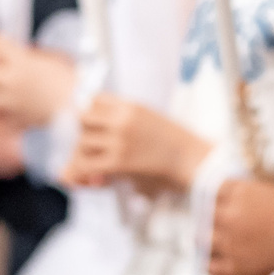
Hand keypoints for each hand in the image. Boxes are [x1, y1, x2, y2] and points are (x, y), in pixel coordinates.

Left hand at [0, 31, 76, 127]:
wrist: (81, 107)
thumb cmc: (72, 79)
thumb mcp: (54, 57)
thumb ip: (33, 53)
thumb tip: (22, 51)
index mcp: (21, 62)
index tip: (1, 41)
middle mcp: (11, 81)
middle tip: (2, 67)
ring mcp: (12, 103)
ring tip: (7, 91)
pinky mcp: (17, 120)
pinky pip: (1, 118)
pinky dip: (5, 114)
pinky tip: (14, 109)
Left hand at [64, 96, 209, 191]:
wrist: (191, 160)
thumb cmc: (173, 141)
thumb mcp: (148, 117)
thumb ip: (124, 116)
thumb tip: (96, 118)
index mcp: (130, 106)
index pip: (94, 99)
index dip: (91, 112)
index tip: (97, 125)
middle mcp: (122, 120)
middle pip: (84, 118)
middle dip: (85, 131)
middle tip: (95, 144)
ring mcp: (119, 140)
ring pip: (83, 142)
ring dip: (85, 153)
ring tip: (99, 162)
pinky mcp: (119, 162)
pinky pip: (86, 164)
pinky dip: (85, 170)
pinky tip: (98, 175)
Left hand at [207, 175, 273, 274]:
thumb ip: (266, 188)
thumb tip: (264, 185)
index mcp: (239, 192)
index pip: (215, 191)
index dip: (222, 199)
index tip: (227, 204)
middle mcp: (227, 215)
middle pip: (206, 216)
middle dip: (215, 221)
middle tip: (226, 228)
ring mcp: (226, 243)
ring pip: (204, 241)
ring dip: (212, 243)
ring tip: (224, 247)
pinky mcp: (230, 269)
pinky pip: (210, 266)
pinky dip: (216, 265)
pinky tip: (227, 264)